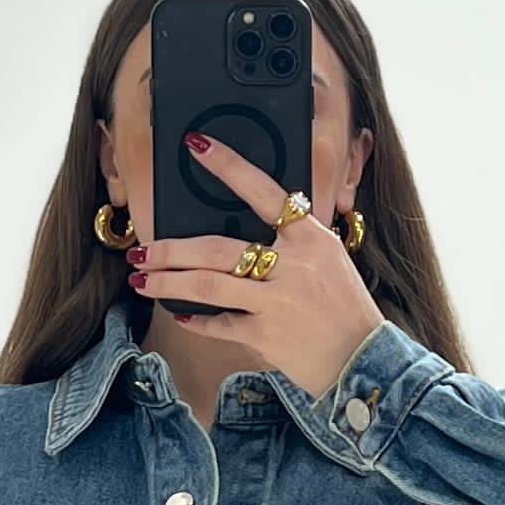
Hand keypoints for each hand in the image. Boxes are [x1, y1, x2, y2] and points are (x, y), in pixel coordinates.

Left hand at [129, 131, 380, 399]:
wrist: (363, 358)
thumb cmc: (343, 306)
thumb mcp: (328, 259)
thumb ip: (291, 242)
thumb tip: (244, 231)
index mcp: (309, 237)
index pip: (263, 191)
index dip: (228, 166)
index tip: (196, 146)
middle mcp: (292, 265)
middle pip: (215, 248)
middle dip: (169, 249)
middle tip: (142, 250)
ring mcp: (276, 301)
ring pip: (205, 285)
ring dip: (167, 282)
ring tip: (142, 279)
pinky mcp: (265, 335)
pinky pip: (219, 323)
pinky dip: (196, 319)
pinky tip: (180, 314)